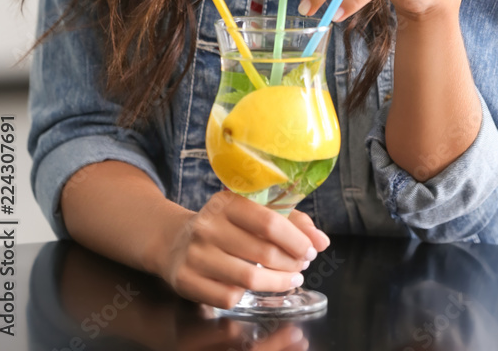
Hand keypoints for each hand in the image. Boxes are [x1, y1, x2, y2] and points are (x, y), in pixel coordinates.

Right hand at [162, 190, 329, 310]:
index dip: (296, 239)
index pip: (269, 221)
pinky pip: (229, 296)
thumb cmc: (225, 225)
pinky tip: (258, 288)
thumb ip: (289, 221)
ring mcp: (196, 254)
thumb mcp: (251, 213)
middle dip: (292, 262)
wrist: (175, 242)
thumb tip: (322, 241)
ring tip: (292, 279)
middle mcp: (208, 226)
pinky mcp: (188, 281)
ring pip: (249, 278)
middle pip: (263, 252)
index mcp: (226, 201)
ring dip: (279, 283)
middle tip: (303, 265)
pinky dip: (250, 295)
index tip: (311, 249)